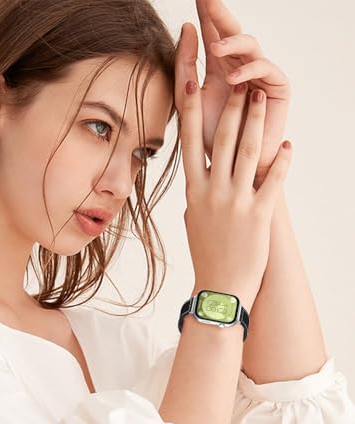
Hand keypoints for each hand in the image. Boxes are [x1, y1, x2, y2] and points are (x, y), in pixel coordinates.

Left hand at [176, 0, 290, 189]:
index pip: (210, 34)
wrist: (233, 169)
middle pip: (230, 31)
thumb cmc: (212, 138)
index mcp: (218, 69)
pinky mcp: (276, 87)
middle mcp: (239, 67)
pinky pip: (265, 69)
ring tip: (214, 48)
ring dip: (232, 43)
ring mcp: (259, 75)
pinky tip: (233, 78)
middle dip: (219, 13)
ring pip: (250, 45)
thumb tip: (187, 28)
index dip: (204, 14)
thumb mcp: (190, 100)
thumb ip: (185, 68)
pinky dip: (249, 71)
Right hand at [177, 78, 292, 310]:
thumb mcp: (195, 218)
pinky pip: (274, 180)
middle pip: (223, 139)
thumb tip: (204, 174)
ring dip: (256, 122)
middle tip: (240, 84)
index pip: (190, 142)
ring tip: (261, 99)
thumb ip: (199, 192)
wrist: (220, 284)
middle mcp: (212, 191)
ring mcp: (236, 201)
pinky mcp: (259, 213)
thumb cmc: (206, 252)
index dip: (190, 111)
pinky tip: (289, 145)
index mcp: (194, 190)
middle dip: (232, 107)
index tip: (191, 84)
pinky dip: (283, 161)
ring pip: (248, 152)